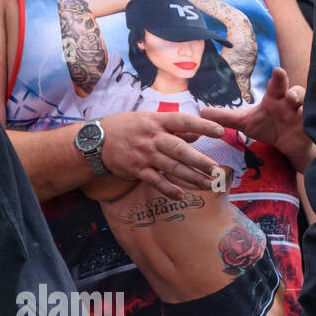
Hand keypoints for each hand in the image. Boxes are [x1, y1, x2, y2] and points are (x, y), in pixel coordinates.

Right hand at [99, 110, 233, 200]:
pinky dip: (168, 189)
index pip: (183, 121)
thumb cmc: (125, 128)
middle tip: (217, 170)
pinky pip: (155, 181)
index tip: (220, 131)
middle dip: (200, 161)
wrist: (95, 141)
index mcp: (156, 121)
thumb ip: (173, 128)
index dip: (202, 126)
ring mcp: (144, 155)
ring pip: (171, 167)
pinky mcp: (136, 170)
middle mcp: (152, 138)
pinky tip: (181, 195)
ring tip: (208, 184)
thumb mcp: (148, 120)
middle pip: (180, 149)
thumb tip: (196, 135)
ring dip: (191, 177)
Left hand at [199, 67, 312, 171]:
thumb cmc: (269, 127)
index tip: (277, 70)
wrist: (289, 145)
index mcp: (275, 98)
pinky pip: (315, 119)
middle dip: (288, 83)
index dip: (278, 77)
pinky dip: (311, 118)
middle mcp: (290, 102)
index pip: (276, 84)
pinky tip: (306, 117)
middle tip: (281, 75)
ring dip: (300, 100)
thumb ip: (226, 117)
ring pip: (305, 101)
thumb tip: (201, 112)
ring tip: (295, 104)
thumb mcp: (246, 123)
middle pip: (293, 89)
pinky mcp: (312, 125)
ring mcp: (303, 113)